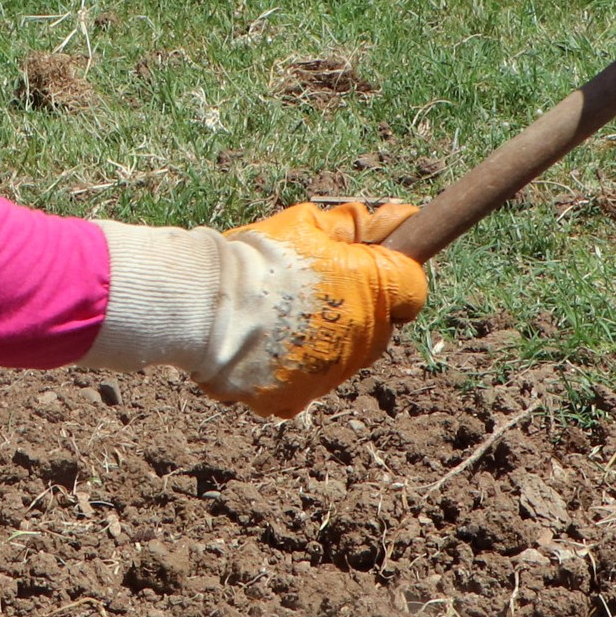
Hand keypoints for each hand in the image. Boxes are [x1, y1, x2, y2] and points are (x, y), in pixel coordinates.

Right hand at [222, 202, 424, 417]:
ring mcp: (332, 374)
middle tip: (310, 293)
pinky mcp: (299, 400)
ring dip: (324, 341)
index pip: (411, 290)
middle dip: (356, 311)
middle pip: (380, 330)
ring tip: (278, 318)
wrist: (204, 305)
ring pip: (343, 359)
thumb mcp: (308, 224)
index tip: (358, 268)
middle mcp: (363, 338)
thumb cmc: (257, 258)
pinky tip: (265, 347)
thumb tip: (404, 216)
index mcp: (374, 288)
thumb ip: (359, 225)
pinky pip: (306, 385)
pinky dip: (292, 370)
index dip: (387, 276)